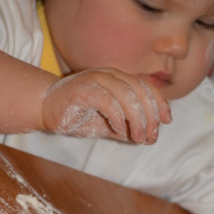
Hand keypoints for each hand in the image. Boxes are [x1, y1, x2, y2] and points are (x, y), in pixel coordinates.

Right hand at [41, 68, 171, 142]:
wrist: (46, 108)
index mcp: (119, 79)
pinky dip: (117, 116)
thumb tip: (150, 139)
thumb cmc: (80, 115)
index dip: (160, 103)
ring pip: (126, 94)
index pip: (146, 87)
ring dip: (137, 119)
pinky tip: (117, 129)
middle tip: (150, 137)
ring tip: (137, 137)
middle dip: (150, 116)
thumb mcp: (110, 124)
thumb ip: (129, 129)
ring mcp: (95, 80)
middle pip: (139, 90)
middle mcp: (109, 75)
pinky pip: (106, 100)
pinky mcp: (82, 90)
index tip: (167, 121)